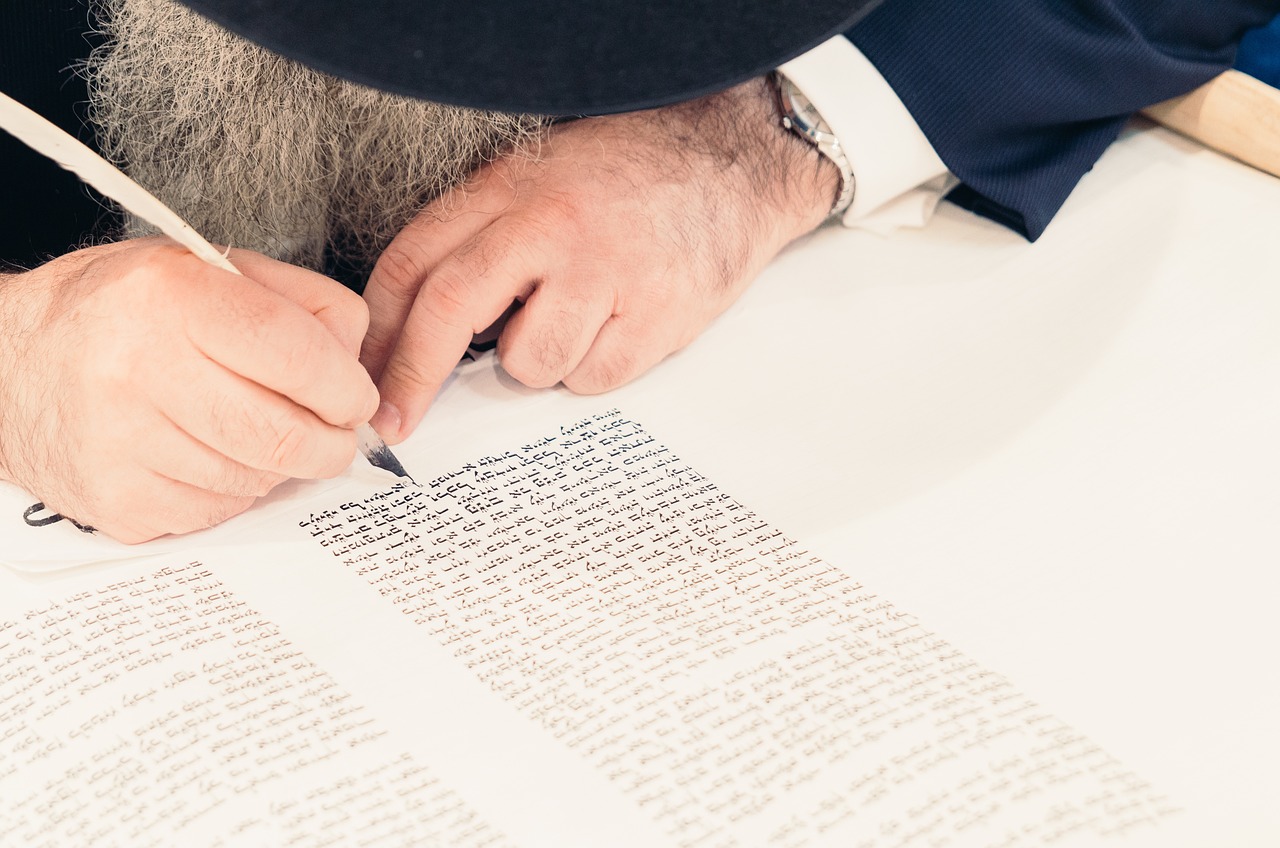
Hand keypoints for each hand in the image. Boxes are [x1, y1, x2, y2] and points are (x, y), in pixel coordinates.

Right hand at [0, 238, 378, 542]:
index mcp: (171, 297)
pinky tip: (207, 455)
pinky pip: (219, 510)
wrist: (10, 365)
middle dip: (331, 441)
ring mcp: (122, 444)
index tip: (354, 397)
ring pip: (258, 478)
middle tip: (334, 433)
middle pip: (286, 434)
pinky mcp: (118, 501)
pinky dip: (235, 489)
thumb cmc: (124, 313)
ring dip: (279, 464)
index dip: (346, 387)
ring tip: (254, 431)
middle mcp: (139, 369)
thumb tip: (357, 364)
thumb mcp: (209, 270)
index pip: (299, 356)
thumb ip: (300, 302)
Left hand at [361, 76, 838, 441]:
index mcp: (510, 188)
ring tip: (578, 317)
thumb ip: (482, 237)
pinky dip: (597, 366)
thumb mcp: (540, 177)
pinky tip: (620, 323)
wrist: (735, 160)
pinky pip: (593, 378)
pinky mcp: (655, 314)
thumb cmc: (633, 173)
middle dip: (412, 379)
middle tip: (395, 423)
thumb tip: (420, 330)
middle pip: (448, 310)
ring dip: (540, 359)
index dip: (379, 333)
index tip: (366, 378)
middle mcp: (550, 225)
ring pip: (528, 362)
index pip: (415, 262)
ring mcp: (605, 271)